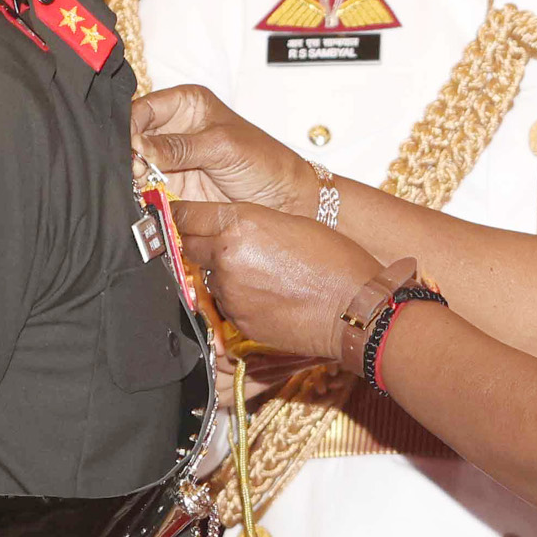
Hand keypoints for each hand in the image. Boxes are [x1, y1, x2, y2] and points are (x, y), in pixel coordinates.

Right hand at [134, 85, 318, 214]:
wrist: (285, 201)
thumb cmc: (264, 163)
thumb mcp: (222, 147)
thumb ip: (180, 146)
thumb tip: (138, 145)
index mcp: (188, 104)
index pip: (144, 108)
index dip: (130, 125)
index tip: (128, 146)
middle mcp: (175, 128)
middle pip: (134, 136)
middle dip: (128, 153)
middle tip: (133, 170)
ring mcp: (172, 160)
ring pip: (136, 164)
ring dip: (131, 176)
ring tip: (136, 186)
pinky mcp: (173, 188)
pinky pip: (147, 189)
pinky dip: (140, 194)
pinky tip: (140, 198)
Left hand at [177, 198, 384, 362]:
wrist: (357, 309)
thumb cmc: (335, 262)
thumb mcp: (289, 222)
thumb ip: (246, 222)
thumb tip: (220, 228)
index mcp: (238, 225)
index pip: (184, 215)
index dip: (180, 214)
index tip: (179, 214)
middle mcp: (226, 259)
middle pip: (188, 246)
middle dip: (197, 242)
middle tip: (216, 241)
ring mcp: (230, 294)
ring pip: (208, 277)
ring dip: (221, 273)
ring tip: (259, 273)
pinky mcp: (239, 322)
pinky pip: (227, 304)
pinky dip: (239, 298)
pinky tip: (267, 295)